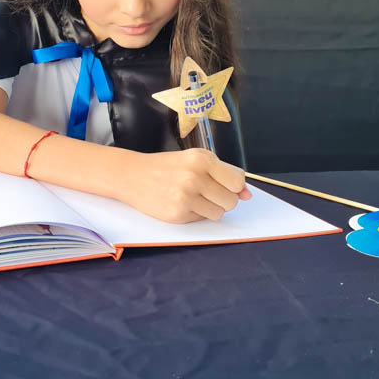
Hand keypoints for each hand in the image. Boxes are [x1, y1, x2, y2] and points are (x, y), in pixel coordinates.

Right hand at [115, 148, 250, 223]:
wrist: (131, 175)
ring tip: (193, 197)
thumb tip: (247, 195)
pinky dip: (196, 213)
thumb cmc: (166, 167)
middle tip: (205, 190)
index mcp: (202, 159)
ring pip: (219, 213)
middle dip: (222, 198)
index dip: (233, 186)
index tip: (222, 183)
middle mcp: (195, 176)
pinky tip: (181, 203)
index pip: (237, 181)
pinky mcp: (178, 214)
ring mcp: (185, 196)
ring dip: (211, 208)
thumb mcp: (195, 160)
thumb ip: (224, 174)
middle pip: (231, 200)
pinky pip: (202, 219)